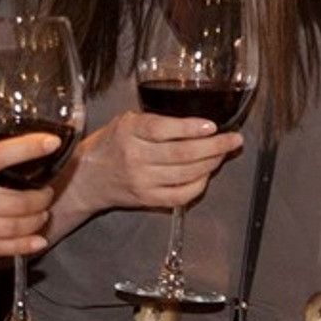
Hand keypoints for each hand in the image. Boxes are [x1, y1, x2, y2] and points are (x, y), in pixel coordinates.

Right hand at [0, 133, 58, 263]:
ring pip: (14, 227)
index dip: (30, 148)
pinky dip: (24, 246)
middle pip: (18, 201)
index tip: (53, 142)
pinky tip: (37, 241)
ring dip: (36, 220)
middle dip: (42, 197)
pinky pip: (0, 250)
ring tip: (42, 214)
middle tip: (48, 192)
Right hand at [58, 111, 242, 226]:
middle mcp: (134, 157)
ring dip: (211, 164)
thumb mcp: (125, 121)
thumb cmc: (109, 144)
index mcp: (128, 131)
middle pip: (181, 154)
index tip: (212, 125)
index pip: (162, 129)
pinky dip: (199, 185)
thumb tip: (196, 120)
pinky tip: (206, 174)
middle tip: (233, 139)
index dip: (190, 128)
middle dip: (214, 147)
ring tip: (224, 153)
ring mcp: (141, 181)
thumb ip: (153, 120)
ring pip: (185, 175)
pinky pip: (181, 195)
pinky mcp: (147, 199)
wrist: (87, 178)